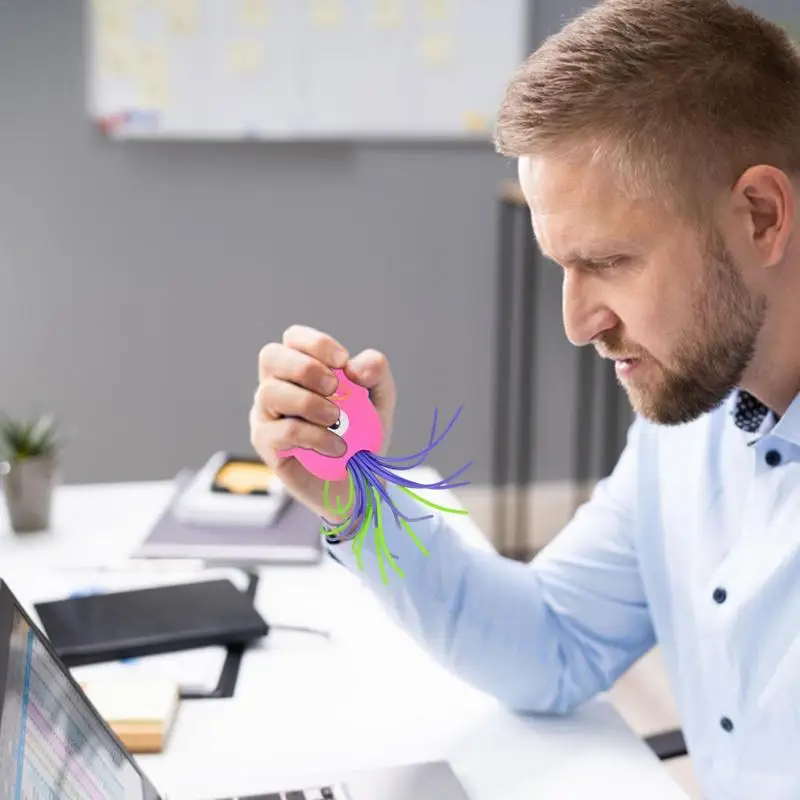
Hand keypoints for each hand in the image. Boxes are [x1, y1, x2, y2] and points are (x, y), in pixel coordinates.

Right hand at [249, 325, 396, 522]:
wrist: (359, 483)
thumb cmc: (362, 435)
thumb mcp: (379, 399)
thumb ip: (375, 371)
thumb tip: (353, 368)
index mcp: (300, 369)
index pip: (293, 338)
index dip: (316, 343)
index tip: (342, 361)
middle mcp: (276, 386)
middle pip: (271, 356)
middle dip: (307, 368)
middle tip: (336, 390)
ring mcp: (266, 414)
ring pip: (271, 392)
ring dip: (310, 404)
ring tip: (338, 421)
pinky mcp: (266, 444)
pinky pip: (282, 431)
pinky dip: (315, 436)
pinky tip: (337, 447)